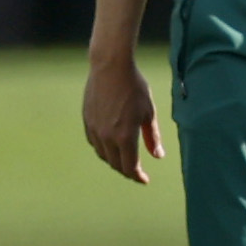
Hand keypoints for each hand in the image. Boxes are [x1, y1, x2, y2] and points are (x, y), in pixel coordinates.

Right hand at [82, 54, 165, 182]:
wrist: (110, 66)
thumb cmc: (134, 87)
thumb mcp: (148, 112)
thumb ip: (152, 137)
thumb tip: (157, 156)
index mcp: (125, 137)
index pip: (130, 167)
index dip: (138, 177)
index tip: (144, 180)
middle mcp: (107, 137)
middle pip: (116, 164)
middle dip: (127, 170)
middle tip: (136, 170)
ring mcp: (95, 129)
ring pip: (103, 155)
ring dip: (114, 161)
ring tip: (124, 159)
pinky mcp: (87, 121)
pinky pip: (94, 142)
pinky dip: (103, 149)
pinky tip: (109, 145)